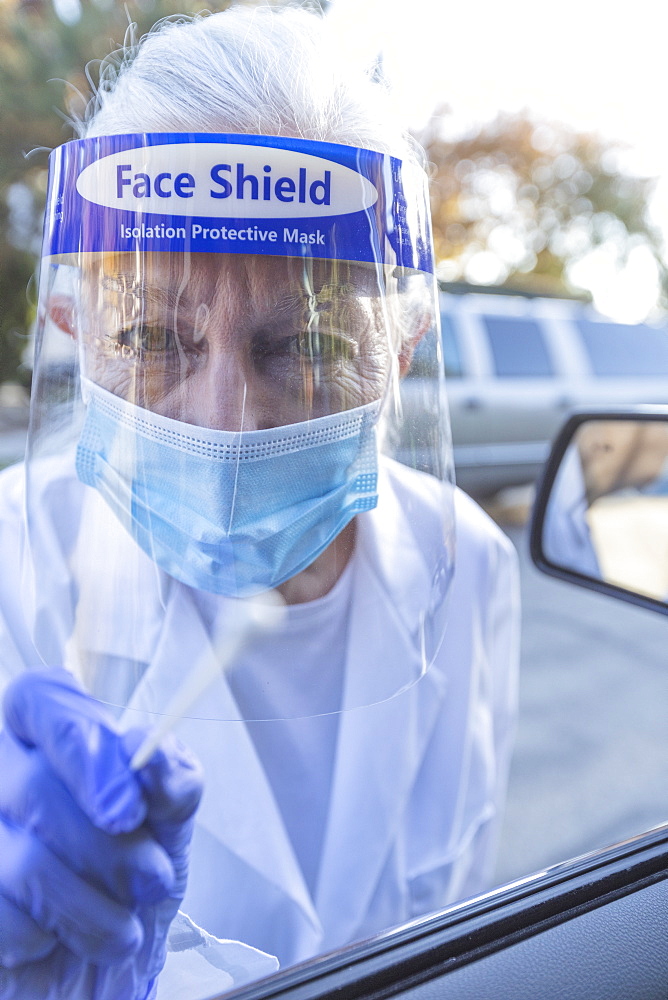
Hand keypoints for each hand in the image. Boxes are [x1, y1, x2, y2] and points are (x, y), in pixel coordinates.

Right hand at [0, 668, 202, 999]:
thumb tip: (152, 752)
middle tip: (152, 879)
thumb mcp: (171, 819)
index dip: (81, 746)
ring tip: (126, 925)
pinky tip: (67, 938)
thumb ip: (172, 780)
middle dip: (110, 849)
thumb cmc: (138, 869)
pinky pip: (4, 919)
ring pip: (24, 863)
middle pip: (35, 788)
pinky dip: (54, 939)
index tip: (128, 806)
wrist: (116, 948)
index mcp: (48, 732)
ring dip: (93, 908)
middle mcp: (3, 771)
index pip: (38, 699)